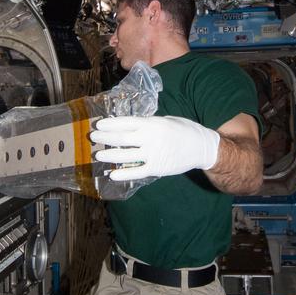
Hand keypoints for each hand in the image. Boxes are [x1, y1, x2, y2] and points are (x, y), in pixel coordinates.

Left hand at [90, 115, 219, 181]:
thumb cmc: (184, 130)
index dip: (111, 124)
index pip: (126, 122)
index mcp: (152, 124)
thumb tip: (130, 126)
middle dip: (106, 138)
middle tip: (93, 137)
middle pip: (122, 138)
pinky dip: (124, 173)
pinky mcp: (156, 168)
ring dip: (110, 155)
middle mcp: (150, 138)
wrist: (201, 147)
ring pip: (126, 155)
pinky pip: (137, 171)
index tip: (99, 124)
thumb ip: (148, 124)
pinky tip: (113, 174)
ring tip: (98, 154)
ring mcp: (153, 154)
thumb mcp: (166, 120)